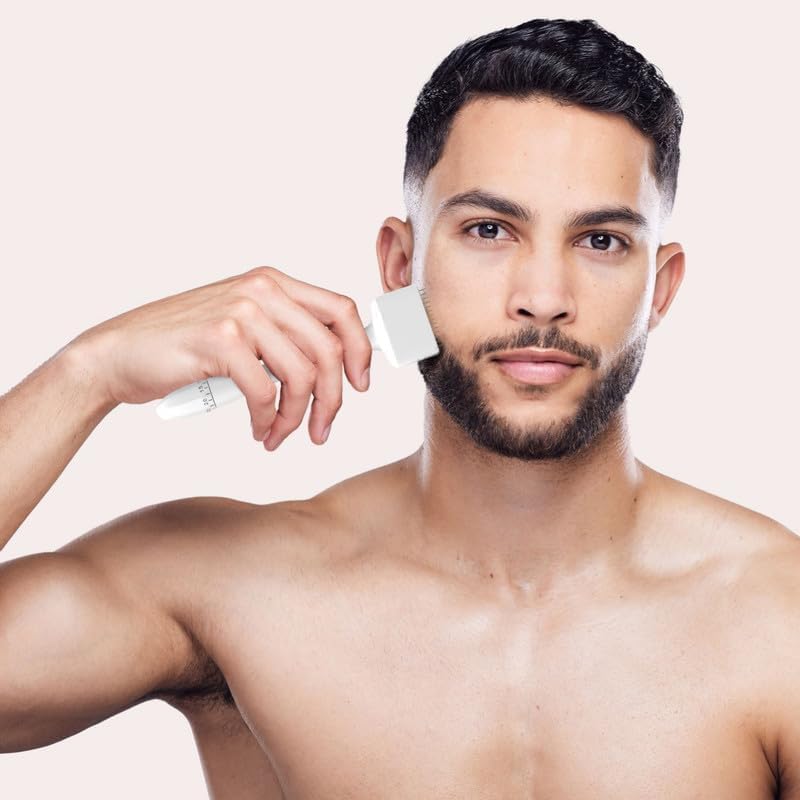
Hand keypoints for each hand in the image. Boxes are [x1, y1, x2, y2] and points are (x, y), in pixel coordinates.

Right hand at [69, 266, 371, 448]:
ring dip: (297, 417)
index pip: (341, 311)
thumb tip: (335, 367)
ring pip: (302, 375)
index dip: (360, 351)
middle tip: (321, 431)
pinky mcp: (220, 339)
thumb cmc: (184, 347)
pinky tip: (259, 431)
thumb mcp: (244, 328)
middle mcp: (262, 289)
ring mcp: (241, 312)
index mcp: (274, 283)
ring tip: (281, 435)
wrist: (119, 354)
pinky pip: (265, 392)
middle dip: (333, 399)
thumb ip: (284, 336)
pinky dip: (268, 420)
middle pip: (329, 349)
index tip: (360, 385)